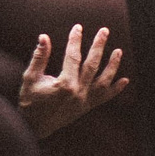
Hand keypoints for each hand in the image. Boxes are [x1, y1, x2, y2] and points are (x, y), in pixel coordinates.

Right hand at [15, 24, 128, 139]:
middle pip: (92, 64)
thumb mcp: (30, 78)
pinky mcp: (86, 108)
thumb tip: (44, 37)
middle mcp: (78, 92)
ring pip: (103, 81)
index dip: (75, 40)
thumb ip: (39, 57)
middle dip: (99, 46)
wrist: (33, 127)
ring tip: (118, 51)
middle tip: (104, 31)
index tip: (78, 28)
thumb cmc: (29, 101)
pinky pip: (104, 98)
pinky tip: (125, 81)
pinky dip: (115, 90)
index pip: (73, 56)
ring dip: (112, 66)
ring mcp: (84, 101)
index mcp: (64, 84)